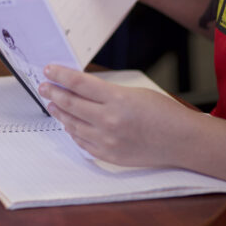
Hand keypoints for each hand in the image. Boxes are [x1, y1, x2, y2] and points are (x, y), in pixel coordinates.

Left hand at [38, 64, 194, 167]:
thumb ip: (106, 92)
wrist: (182, 141)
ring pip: (72, 124)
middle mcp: (109, 120)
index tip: (49, 69)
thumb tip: (79, 88)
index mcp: (116, 99)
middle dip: (53, 93)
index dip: (60, 75)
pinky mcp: (108, 156)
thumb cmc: (162, 113)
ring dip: (59, 112)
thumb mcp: (133, 92)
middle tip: (44, 86)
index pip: (78, 83)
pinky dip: (73, 131)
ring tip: (52, 104)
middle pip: (70, 103)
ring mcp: (107, 140)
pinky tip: (69, 124)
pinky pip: (82, 142)